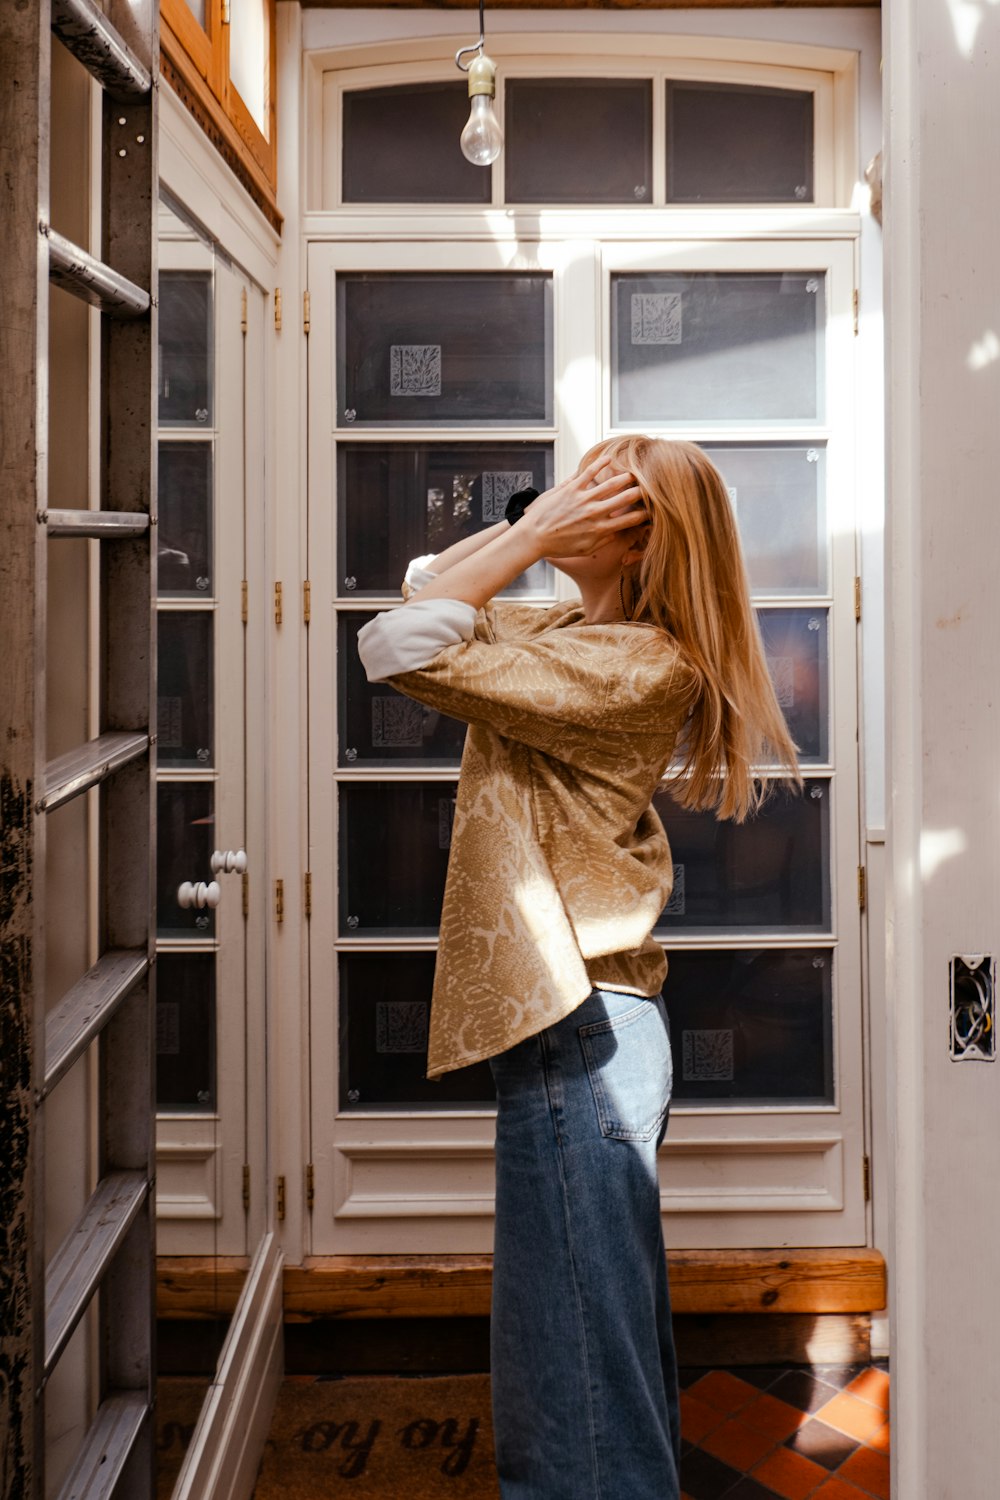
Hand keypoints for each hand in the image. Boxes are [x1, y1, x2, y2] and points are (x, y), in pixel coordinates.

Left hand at [520, 458, 646, 558]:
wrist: (534, 537)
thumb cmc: (559, 546)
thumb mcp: (584, 549)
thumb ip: (602, 541)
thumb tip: (616, 533)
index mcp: (599, 529)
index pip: (628, 520)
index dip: (643, 515)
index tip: (652, 510)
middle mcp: (594, 513)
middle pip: (624, 499)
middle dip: (640, 492)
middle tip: (649, 487)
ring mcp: (582, 499)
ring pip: (610, 484)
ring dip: (625, 477)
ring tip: (634, 473)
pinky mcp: (570, 489)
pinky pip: (588, 473)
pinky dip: (600, 464)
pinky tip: (609, 458)